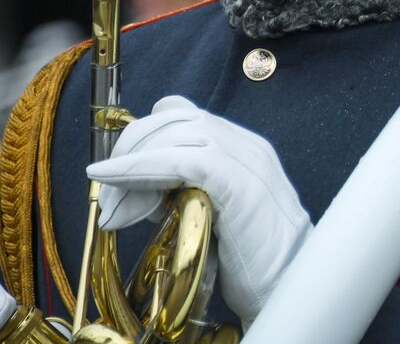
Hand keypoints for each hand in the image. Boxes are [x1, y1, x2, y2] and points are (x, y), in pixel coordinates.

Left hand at [86, 95, 310, 324]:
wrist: (291, 283)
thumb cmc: (253, 261)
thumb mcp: (215, 214)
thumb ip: (188, 191)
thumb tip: (144, 189)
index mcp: (243, 149)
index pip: (184, 115)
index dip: (145, 136)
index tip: (119, 177)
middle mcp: (246, 145)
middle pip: (174, 118)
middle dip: (130, 150)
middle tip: (108, 197)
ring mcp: (246, 159)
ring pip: (174, 133)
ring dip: (130, 164)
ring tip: (114, 207)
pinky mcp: (239, 182)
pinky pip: (181, 159)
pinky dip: (140, 167)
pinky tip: (114, 180)